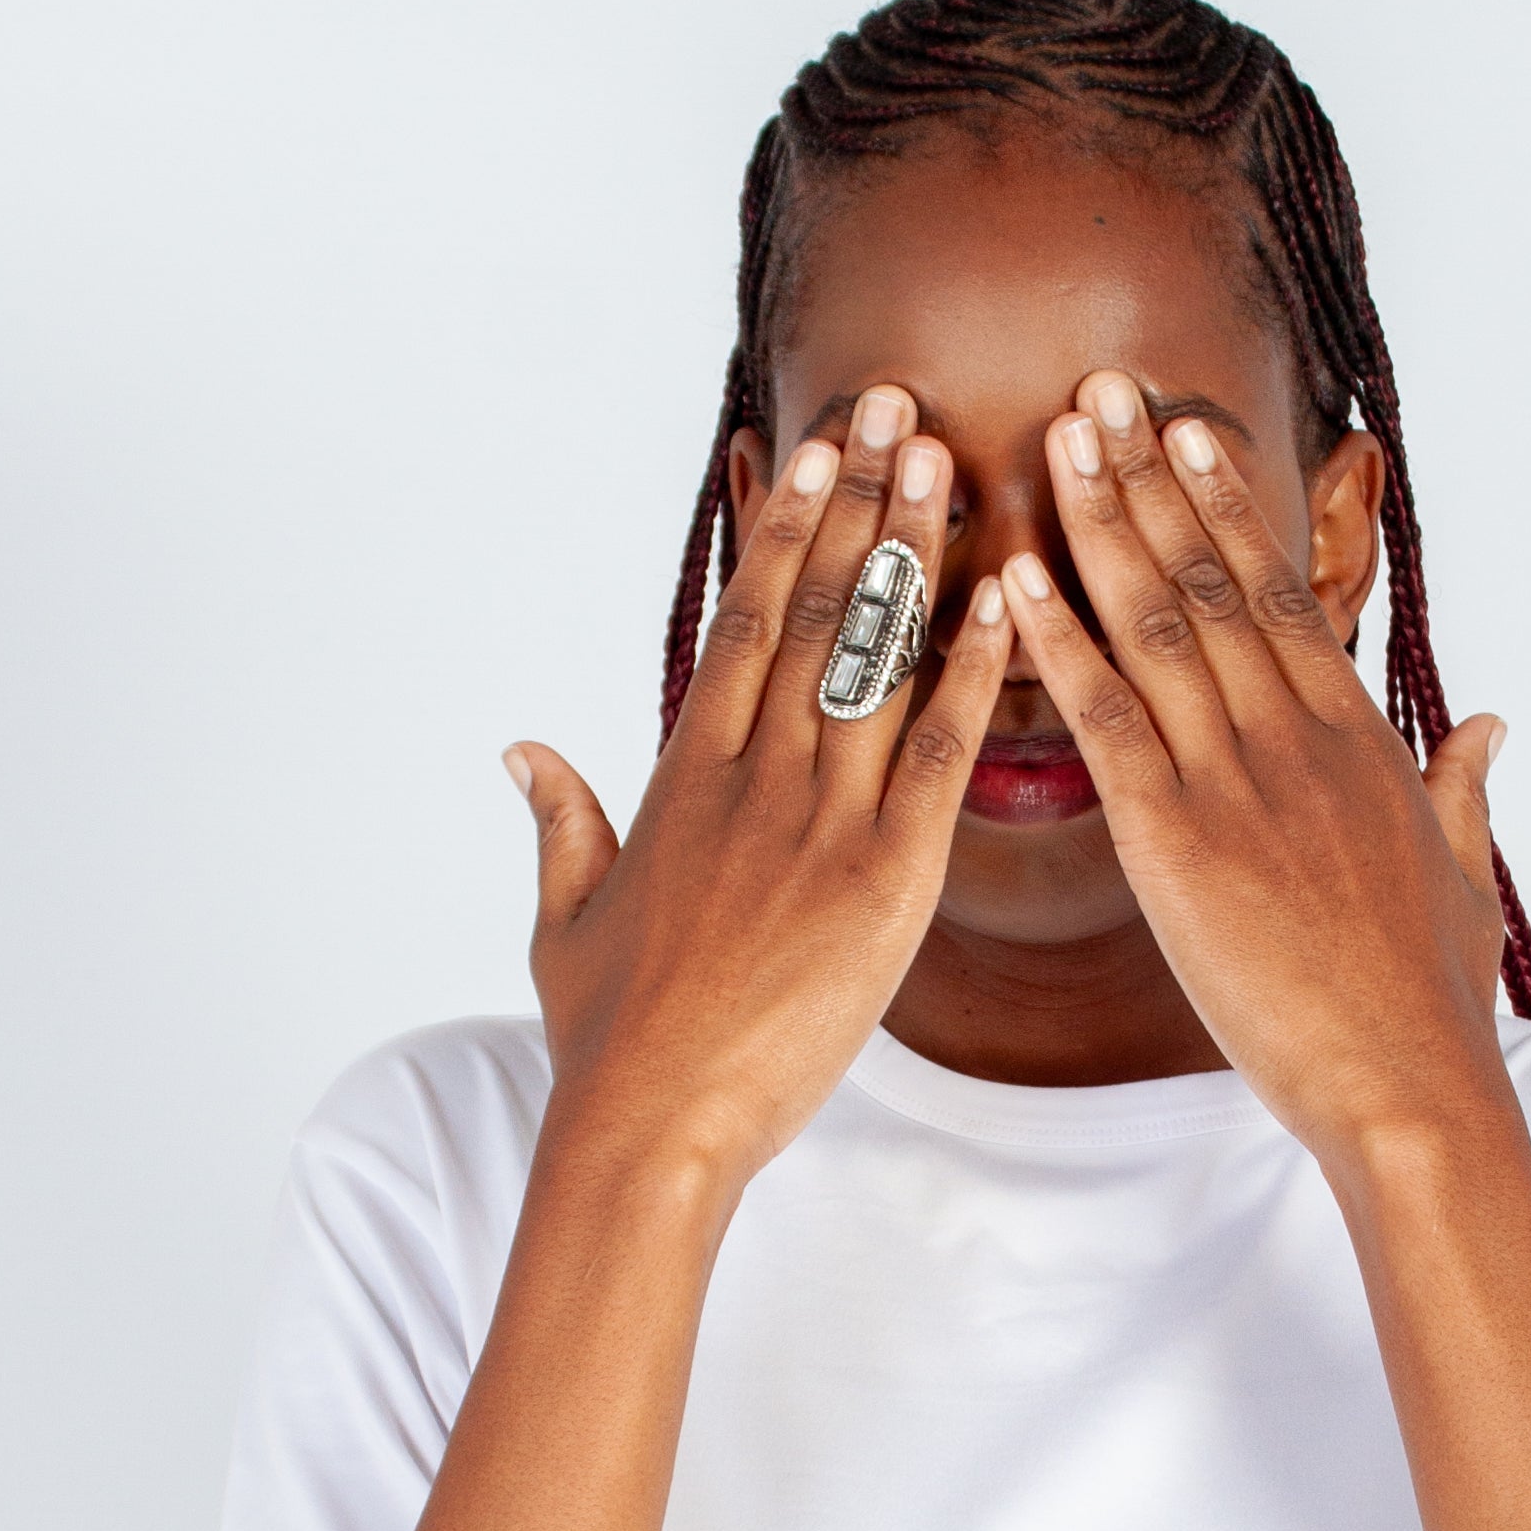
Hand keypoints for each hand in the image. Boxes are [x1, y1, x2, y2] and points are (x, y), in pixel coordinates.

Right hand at [506, 388, 1010, 1187]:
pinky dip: (973, 672)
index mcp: (683, 780)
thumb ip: (560, 821)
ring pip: (874, 662)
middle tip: (896, 409)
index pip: (743, 626)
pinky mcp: (881, 883)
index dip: (784, 530)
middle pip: (813, 614)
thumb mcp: (567, 917)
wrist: (650, 1120)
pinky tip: (1007, 600)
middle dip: (858, 506)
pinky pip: (938, 756)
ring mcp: (817, 825)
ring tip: (947, 463)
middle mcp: (751, 781)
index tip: (814, 452)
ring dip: (915, 555)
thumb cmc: (609, 1037)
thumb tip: (523, 749)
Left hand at [1005, 373, 1511, 1157]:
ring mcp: (1240, 782)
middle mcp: (1298, 737)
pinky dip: (1060, 642)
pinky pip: (1109, 720)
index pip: (1284, 594)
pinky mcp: (1182, 842)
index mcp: (1358, 740)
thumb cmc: (1430, 1002)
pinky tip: (1019, 579)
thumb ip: (1464, 789)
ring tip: (1059, 440)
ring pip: (1161, 624)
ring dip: (1103, 524)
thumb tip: (1487, 726)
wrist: (1410, 1084)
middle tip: (1102, 392)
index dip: (1229, 507)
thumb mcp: (1465, 878)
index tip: (1188, 434)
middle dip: (1153, 478)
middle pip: (1216, 579)